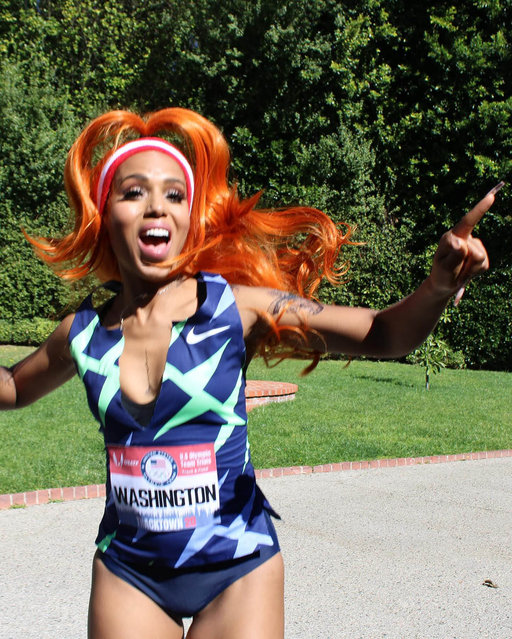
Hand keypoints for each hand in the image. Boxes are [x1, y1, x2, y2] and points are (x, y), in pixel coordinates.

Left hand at [430, 181, 503, 305]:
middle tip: (454, 270)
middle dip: (466, 263)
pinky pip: (483, 265)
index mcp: (452, 236)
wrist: (444, 285)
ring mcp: (474, 247)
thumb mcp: (444, 266)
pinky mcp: (482, 258)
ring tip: (459, 271)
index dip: (479, 209)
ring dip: (469, 269)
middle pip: (475, 250)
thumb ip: (453, 254)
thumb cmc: (441, 274)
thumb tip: (461, 241)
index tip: (491, 196)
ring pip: (480, 258)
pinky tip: (466, 273)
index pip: (467, 222)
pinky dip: (474, 272)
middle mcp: (465, 238)